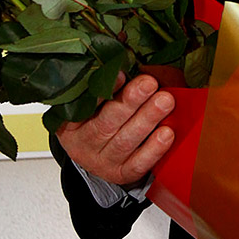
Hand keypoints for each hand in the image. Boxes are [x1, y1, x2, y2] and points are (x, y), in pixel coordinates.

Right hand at [56, 72, 174, 186]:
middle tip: (150, 83)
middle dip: (130, 101)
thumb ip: (105, 85)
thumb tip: (128, 64)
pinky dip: (153, 149)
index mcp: (71, 120)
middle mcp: (84, 142)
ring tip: (165, 101)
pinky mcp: (121, 174)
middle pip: (106, 122)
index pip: (84, 104)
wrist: (99, 155)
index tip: (121, 74)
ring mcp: (102, 161)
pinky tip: (167, 133)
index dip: (102, 91)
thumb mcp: (93, 102)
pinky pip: (137, 164)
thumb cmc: (99, 117)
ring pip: (124, 141)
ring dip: (147, 119)